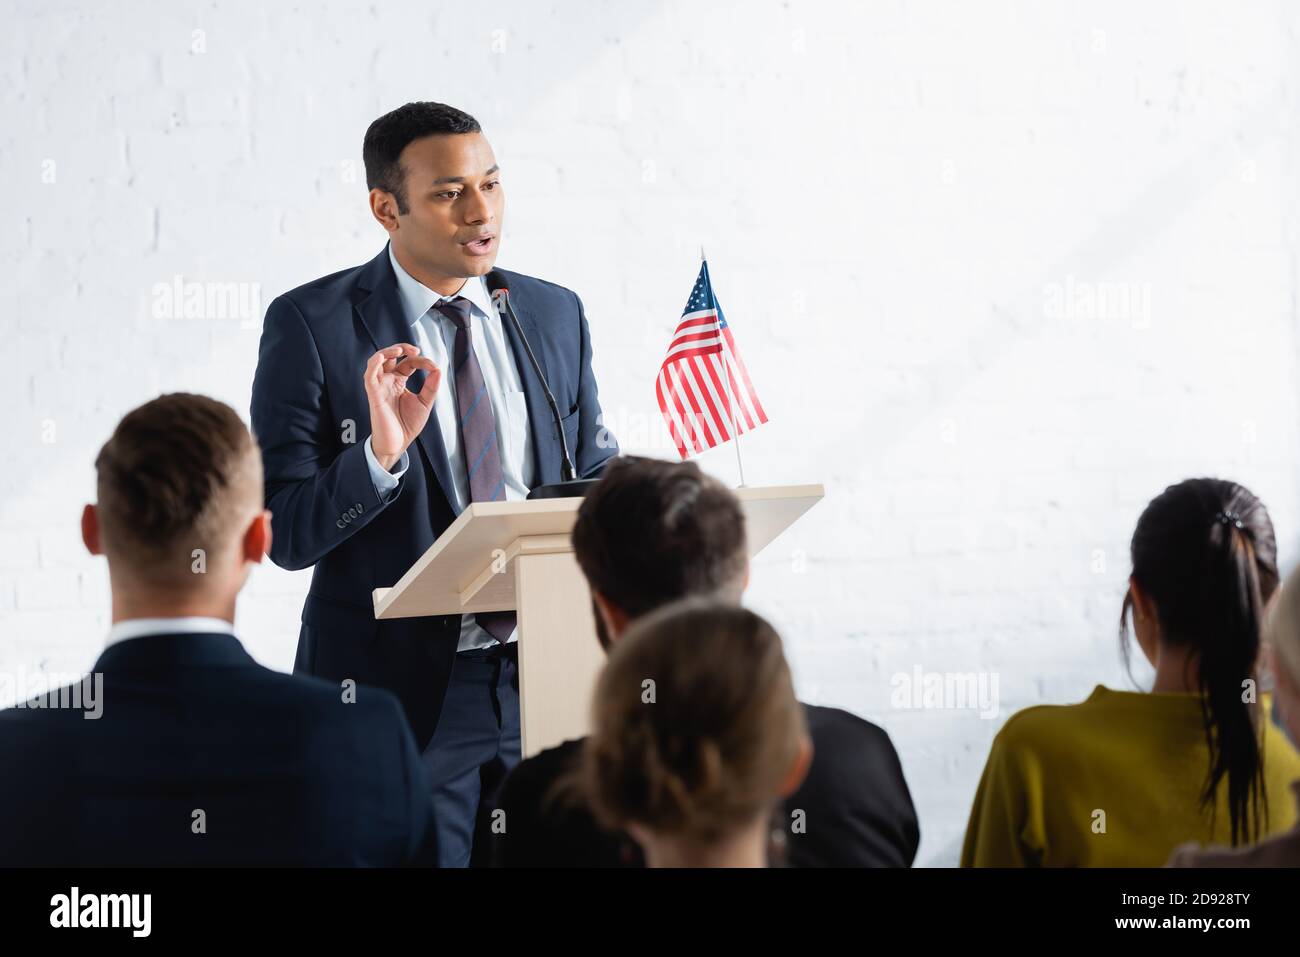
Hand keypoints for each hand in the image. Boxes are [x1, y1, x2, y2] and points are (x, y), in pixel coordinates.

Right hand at [365, 344, 440, 469]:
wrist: (398, 443)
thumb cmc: (407, 425)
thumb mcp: (425, 403)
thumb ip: (431, 387)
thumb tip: (438, 370)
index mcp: (399, 382)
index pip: (408, 363)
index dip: (421, 361)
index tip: (433, 367)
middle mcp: (388, 382)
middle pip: (391, 356)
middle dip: (402, 348)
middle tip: (415, 349)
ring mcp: (380, 386)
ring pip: (377, 361)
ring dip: (387, 351)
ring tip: (400, 350)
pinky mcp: (374, 394)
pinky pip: (369, 375)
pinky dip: (374, 363)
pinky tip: (383, 357)